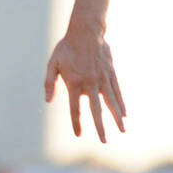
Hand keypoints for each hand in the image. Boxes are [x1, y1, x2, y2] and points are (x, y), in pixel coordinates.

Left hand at [44, 23, 125, 142]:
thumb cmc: (66, 48)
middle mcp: (90, 84)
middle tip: (104, 141)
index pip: (75, 108)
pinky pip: (117, 91)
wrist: (86, 31)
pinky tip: (125, 114)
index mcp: (74, 83)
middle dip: (100, 127)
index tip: (78, 134)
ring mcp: (102, 79)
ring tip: (122, 131)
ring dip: (116, 117)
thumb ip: (49, 82)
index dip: (76, 122)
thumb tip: (47, 101)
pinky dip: (121, 103)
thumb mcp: (53, 63)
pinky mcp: (111, 74)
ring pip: (111, 102)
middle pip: (96, 110)